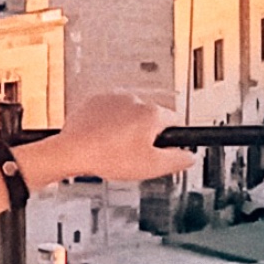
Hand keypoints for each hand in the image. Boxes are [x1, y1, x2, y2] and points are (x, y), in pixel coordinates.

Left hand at [55, 95, 195, 185]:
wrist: (72, 151)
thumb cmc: (108, 157)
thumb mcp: (152, 166)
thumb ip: (178, 160)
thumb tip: (191, 156)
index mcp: (152, 113)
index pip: (175, 122)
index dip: (170, 139)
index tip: (161, 149)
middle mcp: (135, 99)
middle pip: (152, 117)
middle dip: (147, 133)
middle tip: (134, 153)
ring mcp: (114, 97)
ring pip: (130, 113)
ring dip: (128, 127)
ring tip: (115, 147)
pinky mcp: (96, 99)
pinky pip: (110, 110)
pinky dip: (109, 122)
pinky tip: (103, 138)